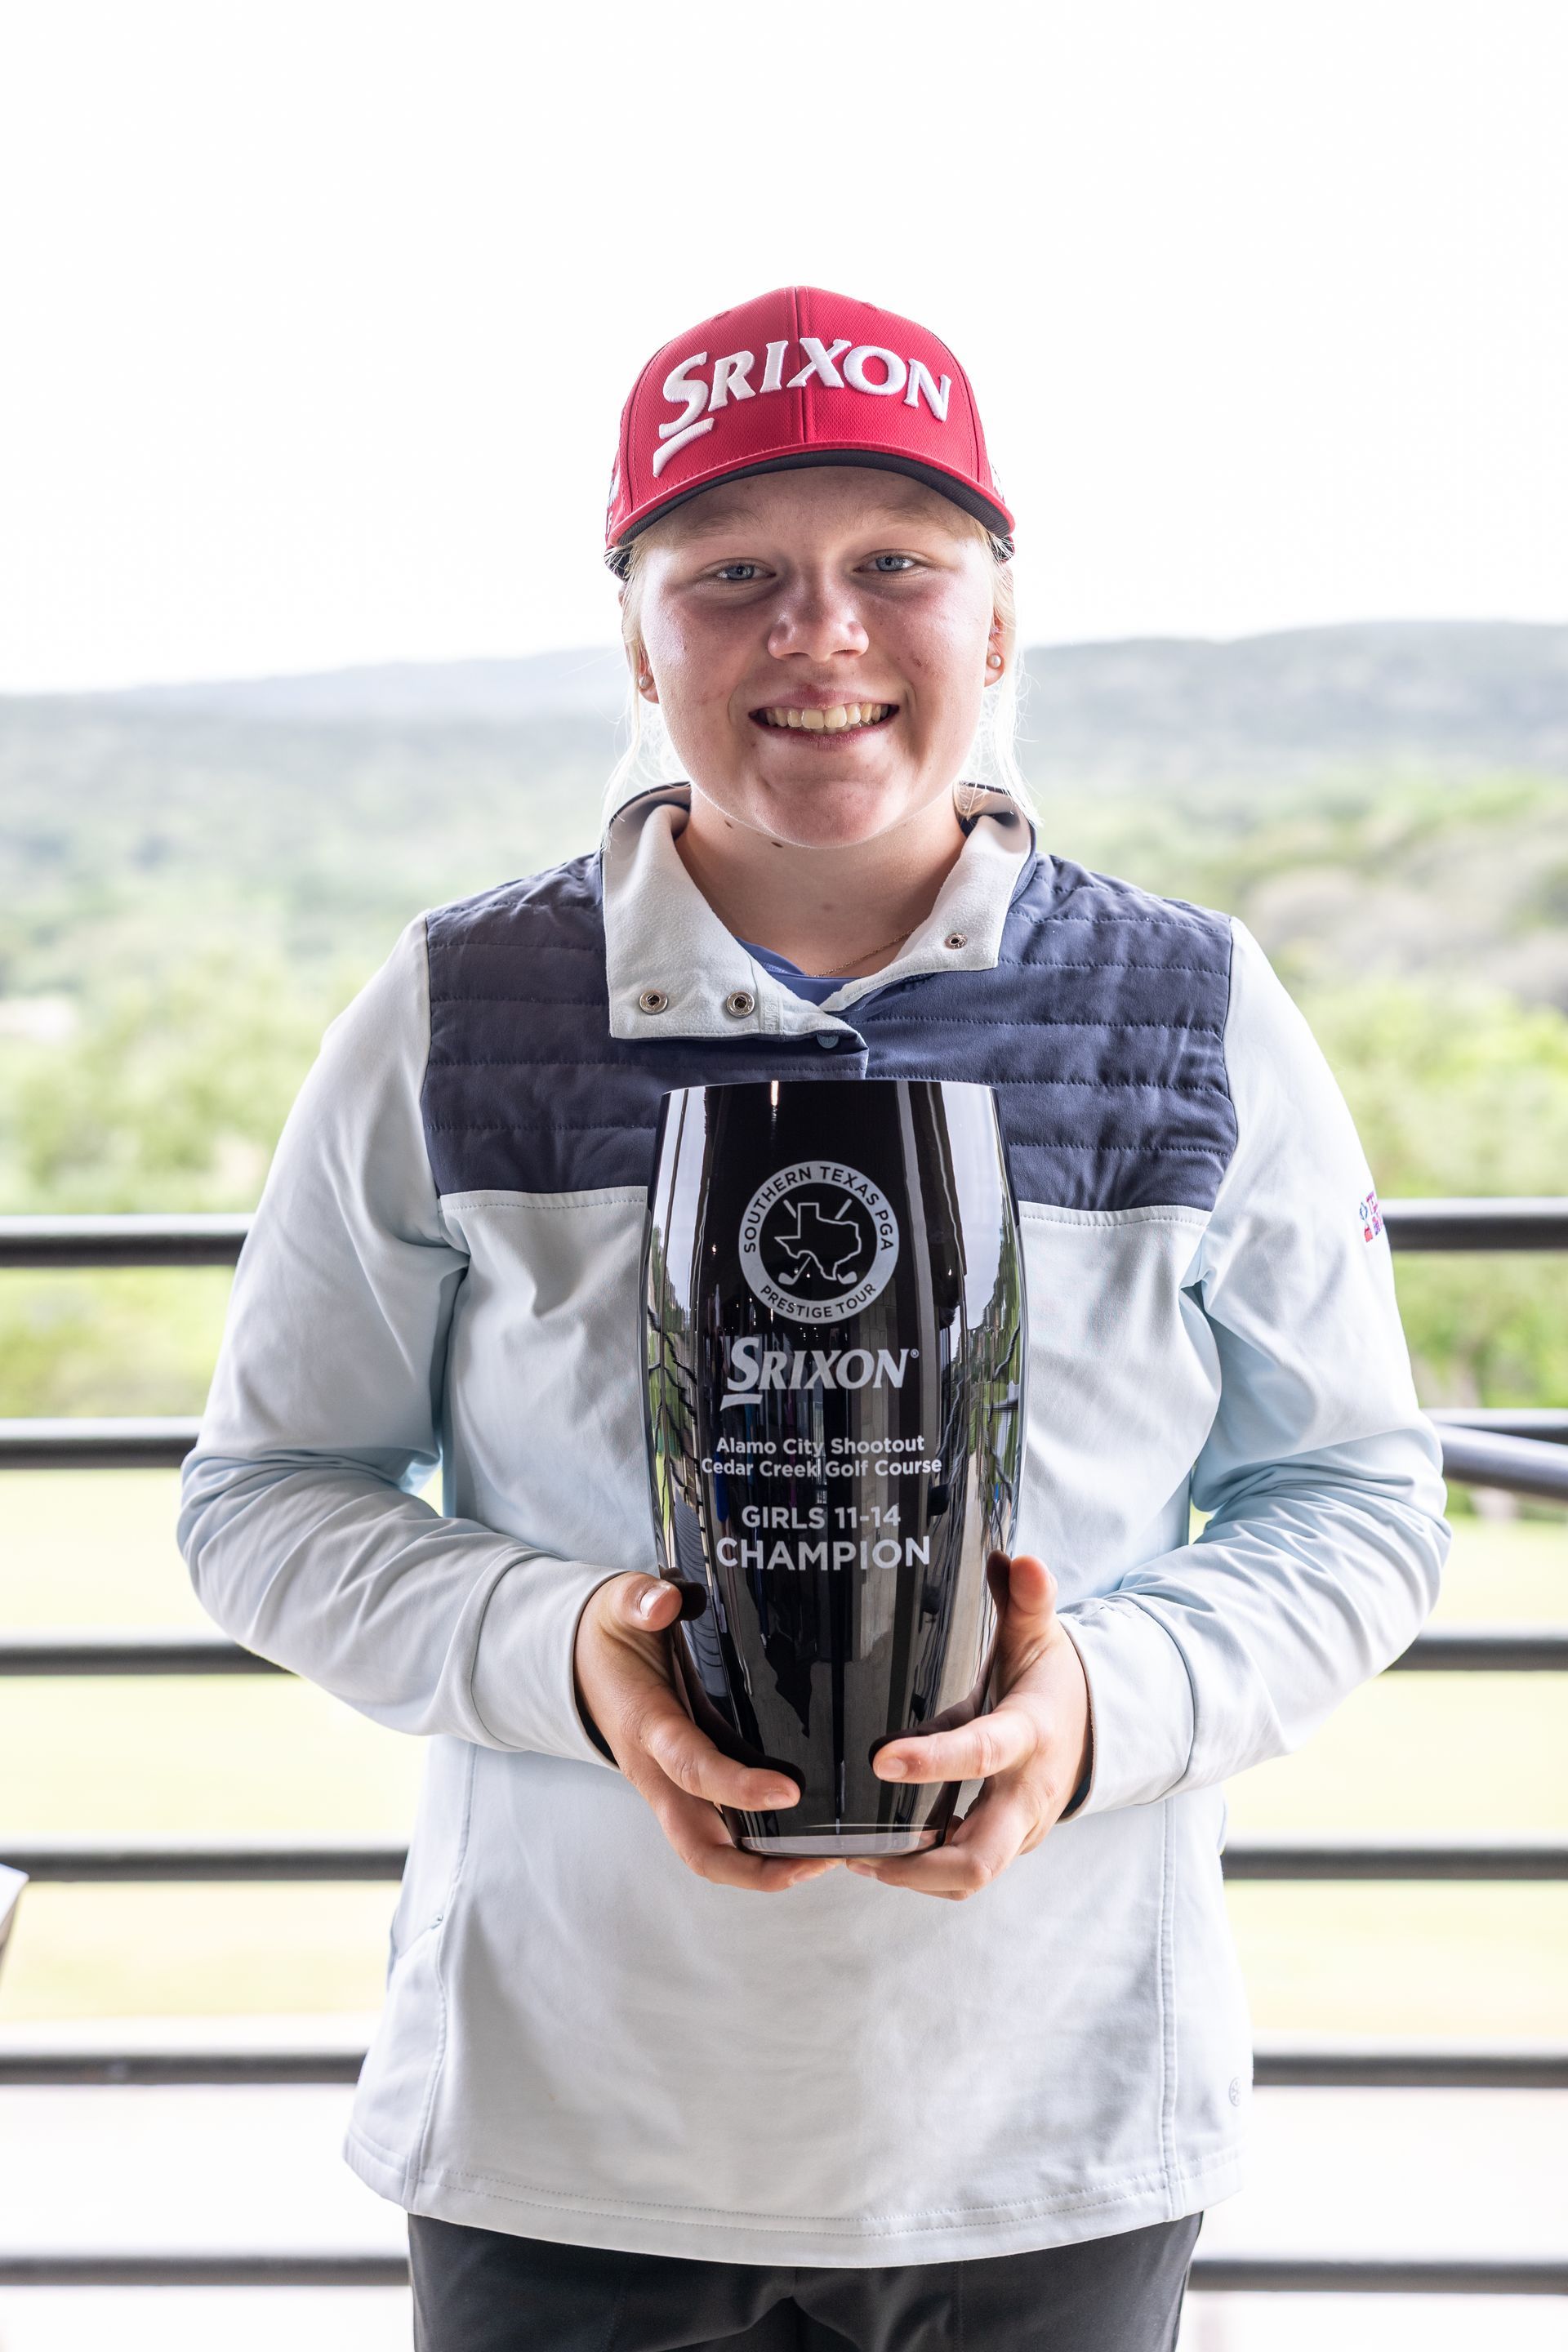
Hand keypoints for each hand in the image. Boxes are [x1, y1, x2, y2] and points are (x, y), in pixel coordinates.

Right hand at [573, 1573, 831, 1893]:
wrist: (578, 1662)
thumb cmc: (610, 1635)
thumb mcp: (620, 1605)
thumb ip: (640, 1599)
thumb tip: (668, 1601)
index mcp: (646, 1727)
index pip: (692, 1768)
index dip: (738, 1786)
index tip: (789, 1791)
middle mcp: (658, 1772)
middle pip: (700, 1847)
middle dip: (756, 1870)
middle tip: (816, 1863)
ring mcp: (673, 1786)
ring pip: (712, 1849)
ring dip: (763, 1866)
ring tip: (824, 1858)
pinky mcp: (689, 1784)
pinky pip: (722, 1825)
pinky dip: (760, 1839)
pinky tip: (807, 1830)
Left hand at [848, 1553, 1091, 1901]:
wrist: (1095, 1725)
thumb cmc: (1050, 1676)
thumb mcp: (1039, 1633)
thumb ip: (1026, 1599)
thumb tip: (1020, 1559)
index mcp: (1030, 1735)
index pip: (981, 1753)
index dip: (933, 1761)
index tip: (879, 1758)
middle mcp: (1027, 1794)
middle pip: (979, 1856)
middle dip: (915, 1865)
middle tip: (854, 1850)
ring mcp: (1020, 1829)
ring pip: (968, 1876)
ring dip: (911, 1875)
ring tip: (851, 1855)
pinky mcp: (1009, 1846)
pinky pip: (965, 1872)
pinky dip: (923, 1872)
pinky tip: (875, 1855)